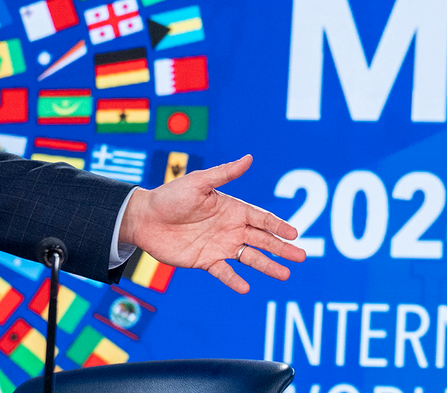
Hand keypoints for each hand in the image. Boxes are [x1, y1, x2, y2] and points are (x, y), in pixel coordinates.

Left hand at [118, 154, 306, 293]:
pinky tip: (247, 288)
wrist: (145, 219)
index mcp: (233, 209)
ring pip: (250, 258)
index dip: (279, 226)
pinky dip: (235, 280)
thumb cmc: (171, 196)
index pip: (262, 218)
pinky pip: (224, 273)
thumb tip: (249, 157)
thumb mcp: (199, 182)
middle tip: (302, 257)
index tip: (294, 234)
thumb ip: (225, 173)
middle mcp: (231, 228)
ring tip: (286, 275)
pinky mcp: (206, 261)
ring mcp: (220, 246)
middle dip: (282, 248)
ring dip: (268, 266)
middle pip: (263, 240)